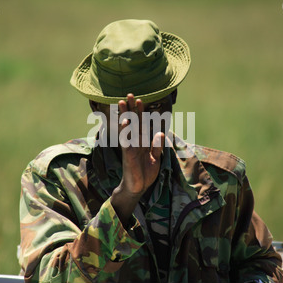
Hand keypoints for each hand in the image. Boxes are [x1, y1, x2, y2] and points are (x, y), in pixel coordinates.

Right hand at [111, 94, 164, 226]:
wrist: (138, 188)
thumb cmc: (145, 174)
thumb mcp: (155, 158)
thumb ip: (157, 146)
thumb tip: (160, 133)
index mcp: (142, 142)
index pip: (142, 124)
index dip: (141, 112)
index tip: (139, 100)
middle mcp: (135, 142)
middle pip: (133, 122)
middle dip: (131, 108)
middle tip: (128, 94)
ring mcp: (131, 147)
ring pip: (128, 128)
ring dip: (125, 115)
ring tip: (122, 102)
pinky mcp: (129, 154)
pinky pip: (127, 140)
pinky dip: (126, 131)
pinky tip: (125, 121)